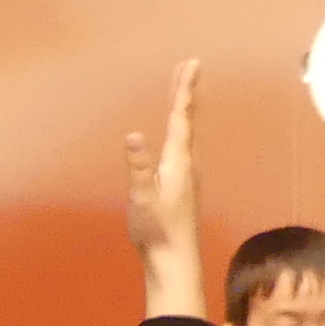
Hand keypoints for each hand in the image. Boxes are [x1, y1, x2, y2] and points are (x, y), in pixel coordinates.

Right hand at [125, 57, 207, 318]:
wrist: (175, 262)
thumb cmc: (157, 232)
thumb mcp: (142, 199)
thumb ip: (138, 167)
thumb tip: (133, 136)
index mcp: (177, 162)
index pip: (180, 118)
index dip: (184, 89)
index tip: (191, 64)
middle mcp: (187, 165)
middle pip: (186, 121)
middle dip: (185, 93)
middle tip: (187, 67)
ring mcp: (187, 177)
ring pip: (185, 134)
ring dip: (183, 110)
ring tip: (180, 93)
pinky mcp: (183, 188)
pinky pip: (182, 148)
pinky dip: (179, 131)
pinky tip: (176, 137)